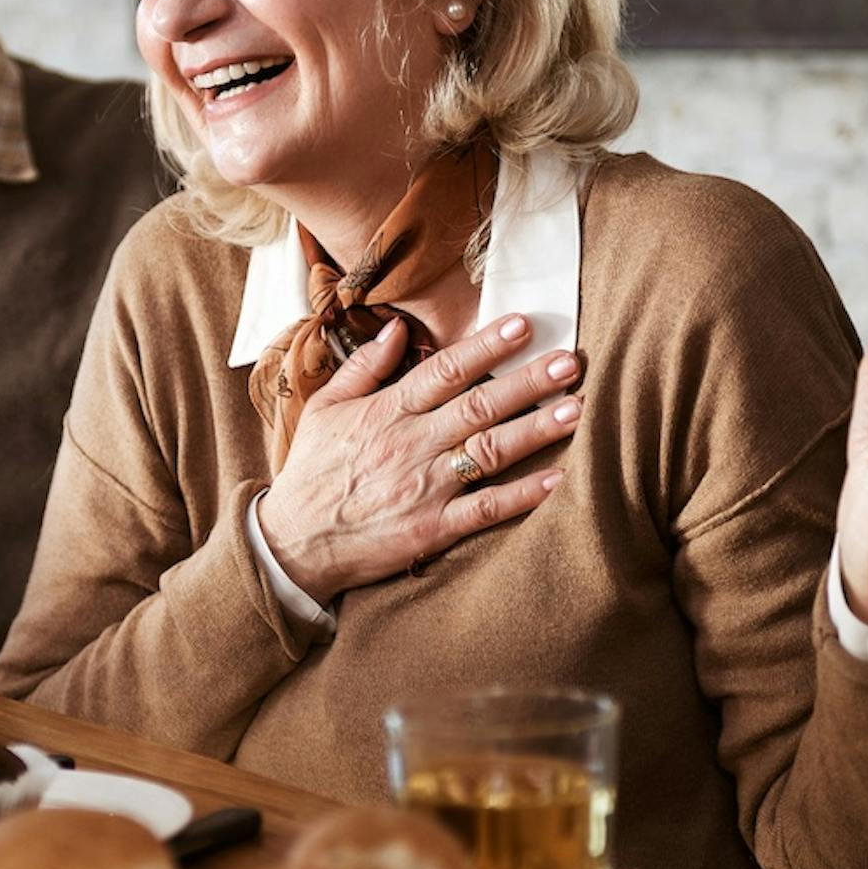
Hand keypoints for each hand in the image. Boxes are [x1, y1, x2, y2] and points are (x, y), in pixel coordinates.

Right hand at [255, 315, 582, 602]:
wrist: (293, 543)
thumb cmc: (312, 472)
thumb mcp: (325, 408)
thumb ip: (364, 366)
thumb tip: (397, 328)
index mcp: (386, 411)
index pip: (444, 370)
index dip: (486, 345)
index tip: (524, 324)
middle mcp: (411, 444)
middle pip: (478, 405)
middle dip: (527, 381)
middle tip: (569, 361)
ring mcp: (425, 487)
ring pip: (489, 452)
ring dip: (535, 430)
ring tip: (574, 409)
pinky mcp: (432, 528)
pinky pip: (485, 509)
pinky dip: (522, 495)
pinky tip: (556, 479)